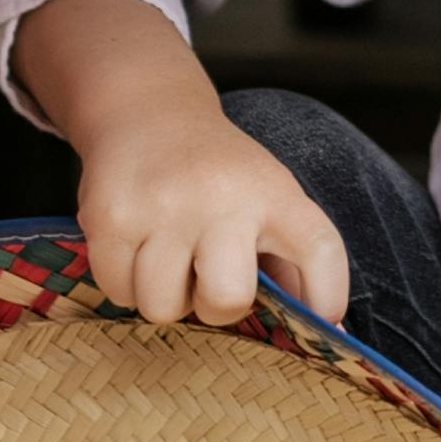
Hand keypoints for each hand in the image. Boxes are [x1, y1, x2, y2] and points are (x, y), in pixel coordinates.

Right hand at [8, 0, 350, 327]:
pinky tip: (136, 249)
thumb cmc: (219, 175)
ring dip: (164, 297)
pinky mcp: (111, 216)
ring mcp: (163, 205)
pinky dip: (125, 284)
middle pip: (225, 300)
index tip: (321, 319)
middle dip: (213, 307)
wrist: (149, 113)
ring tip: (168, 258)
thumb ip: (295, 259)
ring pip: (163, 307)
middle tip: (204, 278)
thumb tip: (328, 328)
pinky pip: (118, 291)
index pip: (319, 251)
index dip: (326, 299)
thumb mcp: (269, 195)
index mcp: (275, 192)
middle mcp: (223, 196)